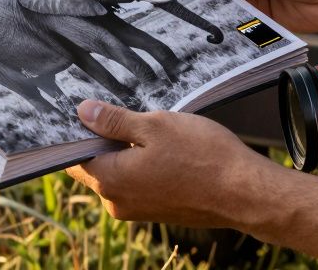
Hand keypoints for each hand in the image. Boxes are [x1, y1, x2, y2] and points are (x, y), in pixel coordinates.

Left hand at [65, 100, 273, 226]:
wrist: (245, 193)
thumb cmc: (203, 156)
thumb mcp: (155, 126)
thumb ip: (114, 121)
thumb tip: (83, 112)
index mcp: (110, 180)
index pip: (72, 156)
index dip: (77, 131)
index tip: (85, 108)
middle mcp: (117, 202)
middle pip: (93, 165)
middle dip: (102, 138)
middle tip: (120, 109)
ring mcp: (137, 209)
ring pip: (116, 172)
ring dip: (124, 150)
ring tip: (147, 125)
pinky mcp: (156, 210)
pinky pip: (136, 183)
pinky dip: (140, 164)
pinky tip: (161, 146)